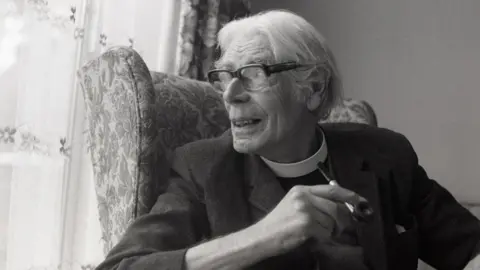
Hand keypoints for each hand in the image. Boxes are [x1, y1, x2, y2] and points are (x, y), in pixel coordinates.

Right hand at [253, 184, 367, 254]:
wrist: (262, 237)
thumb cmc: (279, 224)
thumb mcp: (294, 205)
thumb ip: (315, 201)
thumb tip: (341, 205)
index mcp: (301, 190)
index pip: (332, 189)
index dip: (349, 195)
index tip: (361, 202)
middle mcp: (304, 197)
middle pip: (336, 206)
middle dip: (344, 219)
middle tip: (344, 228)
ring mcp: (305, 210)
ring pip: (333, 221)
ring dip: (331, 230)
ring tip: (320, 233)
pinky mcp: (306, 224)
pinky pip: (327, 232)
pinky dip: (324, 238)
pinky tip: (313, 238)